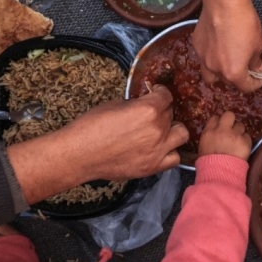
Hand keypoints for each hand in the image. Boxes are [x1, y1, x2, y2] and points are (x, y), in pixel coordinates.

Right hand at [7, 86, 188, 203]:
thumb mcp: (116, 104)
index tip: (156, 94)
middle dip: (163, 111)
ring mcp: (158, 150)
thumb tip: (145, 102)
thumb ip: (136, 103)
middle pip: (172, 114)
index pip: (166, 96)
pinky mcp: (153, 167)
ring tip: (161, 130)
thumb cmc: (92, 126)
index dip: (160, 93)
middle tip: (152, 114)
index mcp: (148, 110)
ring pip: (182, 134)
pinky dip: (170, 152)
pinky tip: (160, 148)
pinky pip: (174, 158)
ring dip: (172, 130)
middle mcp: (158, 129)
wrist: (80, 155)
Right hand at [193, 1, 261, 91]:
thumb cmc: (244, 23)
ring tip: (227, 62)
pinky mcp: (196, 45)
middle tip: (245, 67)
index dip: (255, 84)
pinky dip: (211, 56)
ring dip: (219, 73)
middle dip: (237, 78)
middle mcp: (215, 69)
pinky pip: (204, 57)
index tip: (259, 79)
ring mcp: (203, 58)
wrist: (224, 3)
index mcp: (233, 72)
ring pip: (209, 74)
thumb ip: (256, 60)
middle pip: (227, 82)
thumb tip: (256, 68)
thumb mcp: (258, 43)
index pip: (245, 87)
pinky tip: (218, 45)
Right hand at [198, 112, 251, 159]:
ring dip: (239, 132)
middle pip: (229, 115)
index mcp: (209, 132)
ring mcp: (235, 135)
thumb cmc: (208, 164)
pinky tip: (242, 147)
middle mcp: (222, 130)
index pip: (215, 118)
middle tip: (231, 129)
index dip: (219, 122)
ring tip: (237, 141)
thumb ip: (210, 136)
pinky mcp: (246, 142)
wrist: (220, 174)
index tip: (220, 127)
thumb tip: (215, 132)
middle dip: (231, 120)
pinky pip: (248, 136)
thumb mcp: (203, 147)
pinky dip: (245, 141)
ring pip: (240, 125)